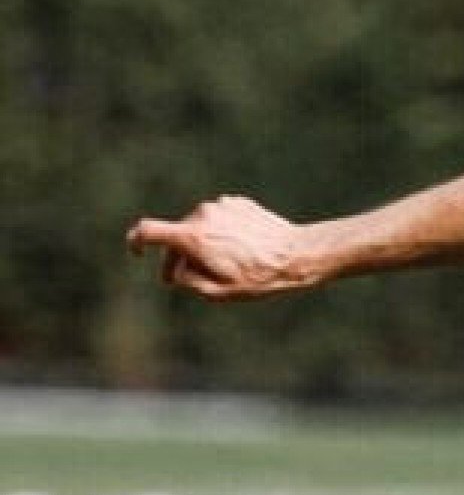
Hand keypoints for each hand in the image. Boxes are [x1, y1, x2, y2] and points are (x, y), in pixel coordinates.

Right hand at [126, 195, 311, 300]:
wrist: (298, 254)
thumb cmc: (259, 277)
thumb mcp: (218, 293)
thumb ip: (188, 281)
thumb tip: (177, 271)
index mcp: (193, 236)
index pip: (147, 231)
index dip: (135, 241)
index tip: (136, 251)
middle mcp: (203, 214)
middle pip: (178, 234)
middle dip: (177, 257)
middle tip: (181, 277)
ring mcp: (221, 205)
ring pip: (200, 227)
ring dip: (203, 244)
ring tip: (225, 264)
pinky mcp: (238, 202)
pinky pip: (220, 219)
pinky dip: (221, 232)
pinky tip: (240, 249)